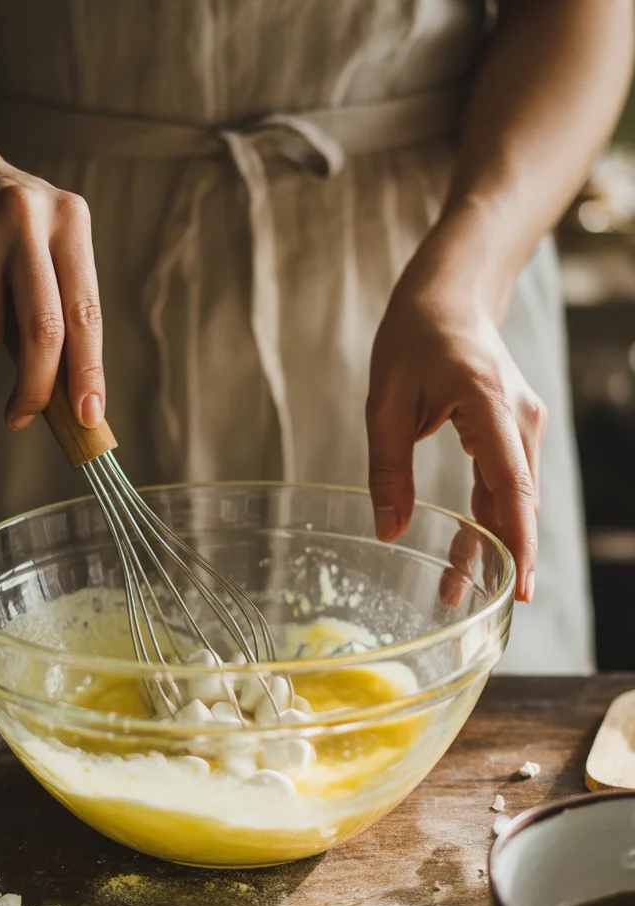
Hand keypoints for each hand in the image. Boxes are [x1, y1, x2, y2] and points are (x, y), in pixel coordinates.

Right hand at [0, 139, 103, 430]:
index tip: (89, 418)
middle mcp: (26, 217)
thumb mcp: (45, 249)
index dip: (88, 372)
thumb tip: (69, 402)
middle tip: (24, 414)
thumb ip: (59, 313)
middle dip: (36, 386)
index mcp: (69, 221)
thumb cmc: (4, 232)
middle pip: (41, 331)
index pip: (85, 312)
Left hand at [366, 250, 545, 603]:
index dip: (518, 538)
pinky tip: (467, 554)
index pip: (512, 482)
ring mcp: (522, 424)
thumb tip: (389, 530)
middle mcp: (519, 417)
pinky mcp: (514, 431)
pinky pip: (505, 484)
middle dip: (503, 556)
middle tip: (481, 610)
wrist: (449, 296)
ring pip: (512, 497)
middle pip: (518, 500)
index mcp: (488, 403)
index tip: (520, 586)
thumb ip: (388, 467)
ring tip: (457, 592)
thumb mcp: (384, 401)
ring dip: (491, 543)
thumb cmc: (413, 339)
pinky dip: (489, 519)